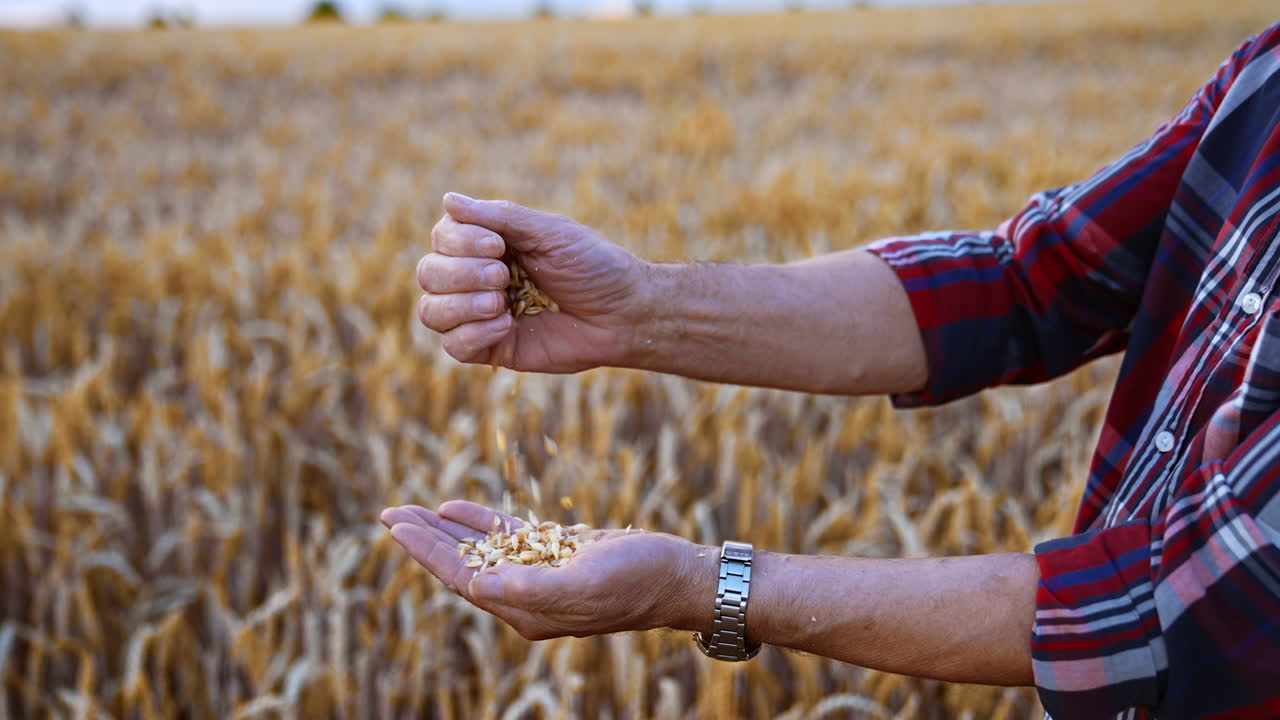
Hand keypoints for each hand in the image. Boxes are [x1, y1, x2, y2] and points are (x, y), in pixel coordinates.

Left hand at [380, 501, 712, 639]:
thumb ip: (531, 588)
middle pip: (462, 564)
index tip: (397, 526)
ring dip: (446, 529)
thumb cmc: (638, 581)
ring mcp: (541, 575)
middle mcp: (526, 598)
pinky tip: (456, 508)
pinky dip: (482, 522)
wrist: (680, 575)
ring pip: (480, 549)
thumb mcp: (584, 583)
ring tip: (412, 509)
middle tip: (389, 513)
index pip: (462, 578)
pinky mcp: (557, 555)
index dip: (427, 552)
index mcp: (526, 610)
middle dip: (425, 539)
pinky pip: (508, 537)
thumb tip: (481, 584)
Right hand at [415, 194, 648, 372]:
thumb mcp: (550, 232)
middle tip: (503, 274)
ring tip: (499, 303)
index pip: (441, 237)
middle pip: (429, 273)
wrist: (625, 314)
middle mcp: (476, 278)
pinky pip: (452, 346)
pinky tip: (507, 325)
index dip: (459, 242)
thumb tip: (447, 200)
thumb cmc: (593, 266)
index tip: (498, 247)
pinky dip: (473, 334)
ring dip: (461, 304)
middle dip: (461, 273)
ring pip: (431, 311)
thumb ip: (499, 217)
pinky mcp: (491, 348)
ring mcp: (480, 315)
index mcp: (488, 244)